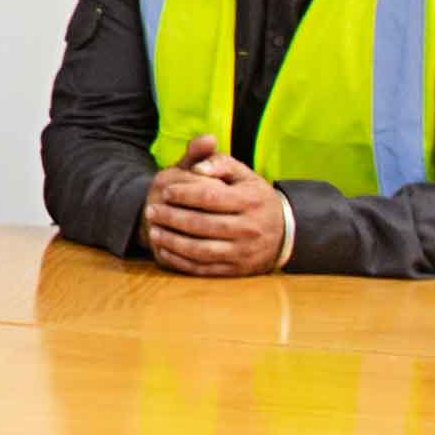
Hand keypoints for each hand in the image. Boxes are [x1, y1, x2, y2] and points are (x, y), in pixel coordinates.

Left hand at [142, 137, 292, 276]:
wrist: (285, 233)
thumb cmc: (255, 198)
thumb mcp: (244, 175)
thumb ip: (220, 164)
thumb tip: (196, 168)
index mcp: (251, 201)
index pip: (210, 197)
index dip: (184, 194)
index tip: (165, 191)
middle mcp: (249, 228)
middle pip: (202, 225)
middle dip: (172, 218)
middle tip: (150, 211)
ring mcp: (243, 252)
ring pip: (201, 250)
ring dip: (173, 242)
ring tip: (153, 231)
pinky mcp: (237, 270)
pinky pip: (205, 269)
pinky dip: (181, 261)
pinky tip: (165, 251)